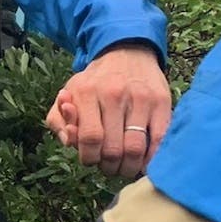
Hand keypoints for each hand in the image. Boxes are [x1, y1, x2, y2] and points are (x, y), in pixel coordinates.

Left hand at [46, 43, 170, 179]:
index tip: (91, 161)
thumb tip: (68, 139)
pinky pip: (158, 141)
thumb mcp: (69, 93)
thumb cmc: (95, 81)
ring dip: (129, 168)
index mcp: (87, 92)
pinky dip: (150, 158)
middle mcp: (114, 94)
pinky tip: (143, 161)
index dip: (90, 158)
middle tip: (108, 167)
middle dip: (109, 167)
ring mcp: (141, 98)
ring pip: (136, 149)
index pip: (90, 138)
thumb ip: (58, 119)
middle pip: (113, 148)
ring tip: (124, 168)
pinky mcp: (162, 103)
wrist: (128, 53)